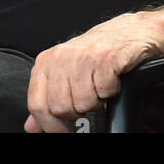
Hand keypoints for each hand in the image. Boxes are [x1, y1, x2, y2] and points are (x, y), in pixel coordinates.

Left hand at [24, 13, 162, 132]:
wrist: (131, 32)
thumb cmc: (97, 51)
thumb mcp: (66, 71)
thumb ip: (47, 99)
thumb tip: (32, 126)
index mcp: (47, 61)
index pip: (37, 104)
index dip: (49, 125)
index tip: (61, 131)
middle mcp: (62, 56)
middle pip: (62, 108)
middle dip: (78, 110)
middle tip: (87, 96)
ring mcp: (84, 57)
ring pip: (84, 104)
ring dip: (96, 100)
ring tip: (99, 84)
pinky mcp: (105, 58)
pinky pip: (104, 93)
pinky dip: (111, 91)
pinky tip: (111, 77)